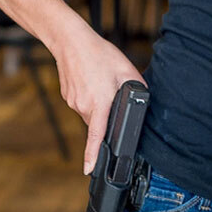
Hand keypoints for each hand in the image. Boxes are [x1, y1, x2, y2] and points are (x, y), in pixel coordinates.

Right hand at [52, 26, 146, 174]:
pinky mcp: (67, 96)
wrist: (70, 41)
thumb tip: (143, 99)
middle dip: (106, 115)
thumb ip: (137, 88)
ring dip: (98, 105)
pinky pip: (81, 104)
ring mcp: (73, 102)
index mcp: (99, 103)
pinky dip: (88, 97)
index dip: (92, 156)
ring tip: (100, 82)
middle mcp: (83, 106)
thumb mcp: (125, 69)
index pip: (96, 136)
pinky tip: (91, 81)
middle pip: (98, 123)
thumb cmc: (98, 53)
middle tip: (111, 92)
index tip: (89, 170)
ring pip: (89, 113)